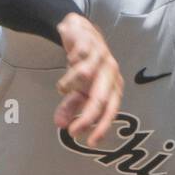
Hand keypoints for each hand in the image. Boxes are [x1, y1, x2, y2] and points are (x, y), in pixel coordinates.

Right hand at [54, 13, 123, 147]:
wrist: (79, 31)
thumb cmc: (84, 64)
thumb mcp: (78, 88)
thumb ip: (71, 107)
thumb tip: (60, 126)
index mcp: (113, 86)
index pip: (111, 111)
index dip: (102, 128)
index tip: (90, 142)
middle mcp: (111, 73)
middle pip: (100, 99)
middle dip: (86, 117)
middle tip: (71, 131)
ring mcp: (101, 57)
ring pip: (84, 77)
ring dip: (68, 85)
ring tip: (63, 87)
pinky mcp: (89, 44)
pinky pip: (75, 60)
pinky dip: (67, 65)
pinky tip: (67, 63)